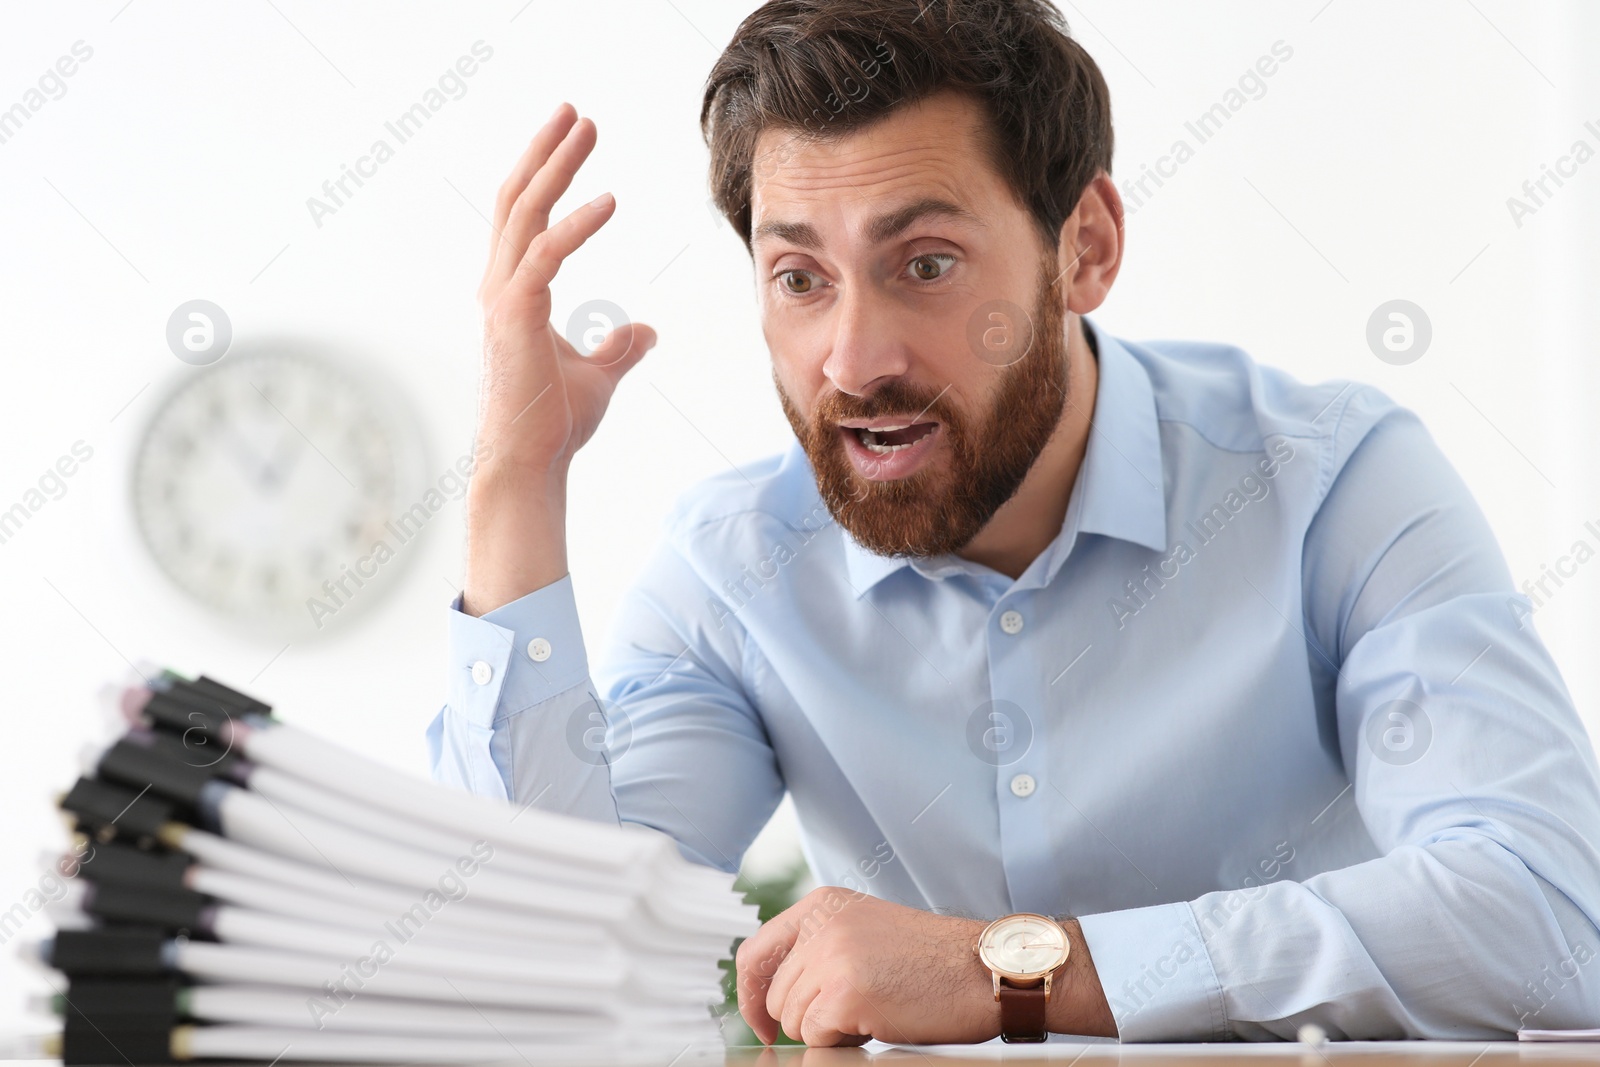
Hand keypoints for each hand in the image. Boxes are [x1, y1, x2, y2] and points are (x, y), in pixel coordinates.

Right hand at [463, 103, 656, 613]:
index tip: (572, 138)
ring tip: (585, 127)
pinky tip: (608, 200)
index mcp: (513, 293)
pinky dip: (576, 223)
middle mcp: (499, 287)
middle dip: (546, 151)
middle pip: (517, 199)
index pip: (524, 218)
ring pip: (524, 213)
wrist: (529, 464)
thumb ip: (618, 348)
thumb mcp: (597, 377)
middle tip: (575, 110)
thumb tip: (646, 331)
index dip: (546, 174)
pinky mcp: (515, 315)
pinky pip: (546, 254)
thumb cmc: (552, 425)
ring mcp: (502, 299)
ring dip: (556, 166)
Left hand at [736, 887, 997, 1046]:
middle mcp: (821, 924)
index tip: (760, 1021)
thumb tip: (774, 990)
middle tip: (854, 1012)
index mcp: (822, 904)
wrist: (986, 969)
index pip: (755, 951)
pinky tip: (878, 1021)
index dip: (750, 994)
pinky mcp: (844, 993)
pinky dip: (843, 1041)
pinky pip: (816, 1036)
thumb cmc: (936, 960)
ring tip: (872, 1010)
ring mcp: (830, 957)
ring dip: (828, 1028)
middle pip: (775, 996)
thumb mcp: (866, 931)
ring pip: (793, 1020)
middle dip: (807, 1017)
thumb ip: (820, 945)